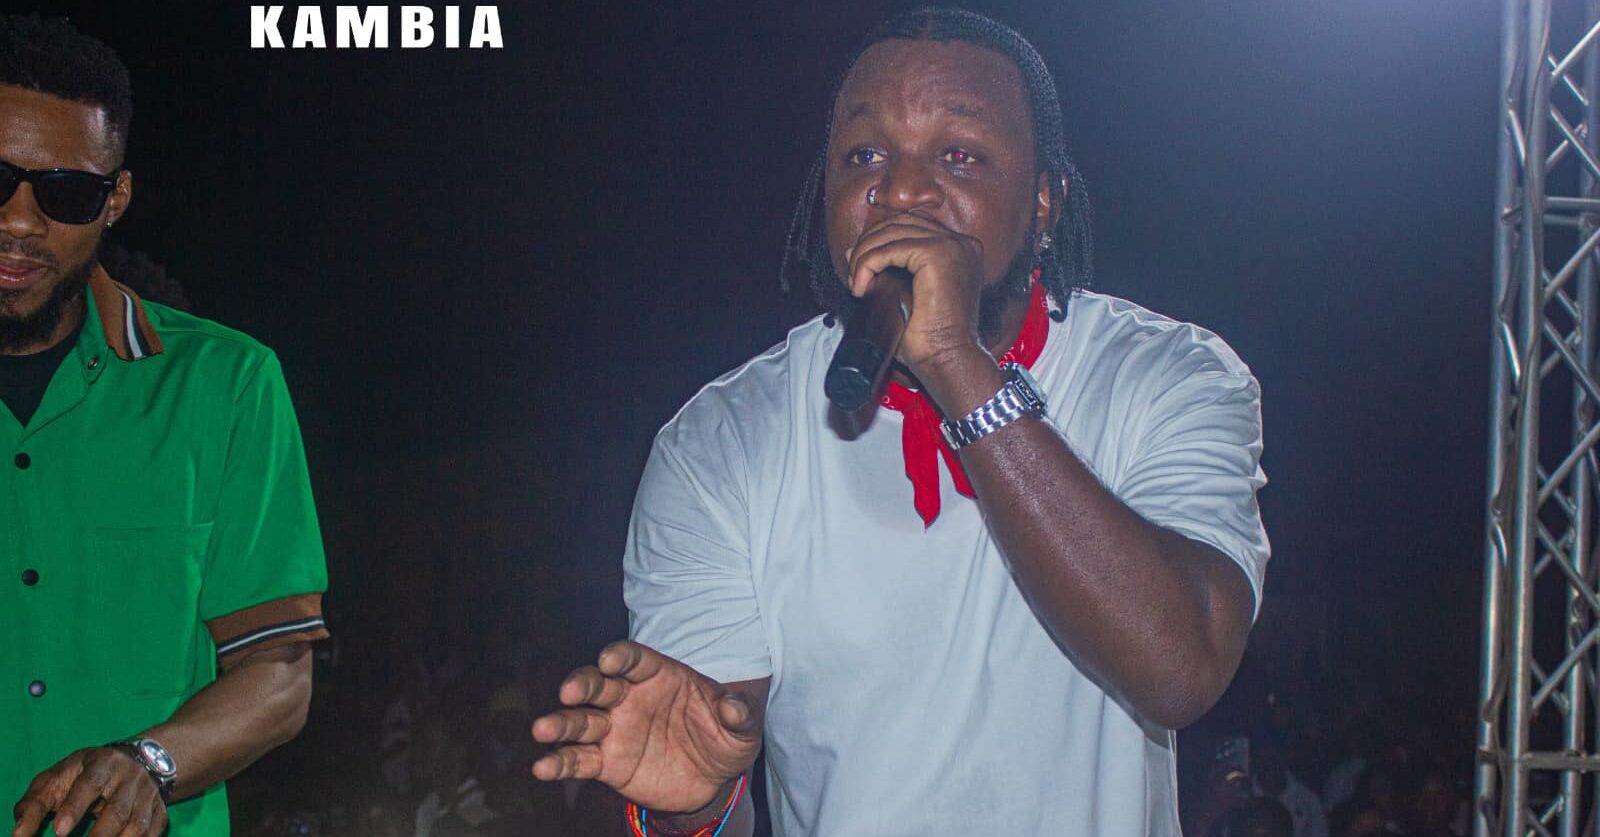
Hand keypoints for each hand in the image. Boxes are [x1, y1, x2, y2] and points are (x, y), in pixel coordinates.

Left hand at [12, 748, 165, 836]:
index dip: (75, 807)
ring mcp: (148, 794)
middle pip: (118, 809)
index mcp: (102, 763)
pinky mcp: (159, 809)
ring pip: (138, 823)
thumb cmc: (83, 774)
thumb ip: (34, 805)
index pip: (90, 783)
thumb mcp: (56, 779)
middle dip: (100, 835)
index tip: (60, 831)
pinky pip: (154, 831)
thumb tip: (18, 835)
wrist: (132, 760)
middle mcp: (130, 777)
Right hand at [530, 641, 761, 813]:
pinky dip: (559, 763)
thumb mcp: (743, 727)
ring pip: (581, 721)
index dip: (620, 657)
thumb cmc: (725, 738)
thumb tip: (734, 706)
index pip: (635, 659)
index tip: (610, 660)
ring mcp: (614, 729)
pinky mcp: (606, 762)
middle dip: (582, 685)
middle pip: (599, 685)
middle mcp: (629, 697)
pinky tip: (543, 768)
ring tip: (542, 729)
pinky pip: (578, 760)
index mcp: (659, 676)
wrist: (713, 779)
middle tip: (568, 692)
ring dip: (561, 724)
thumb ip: (740, 713)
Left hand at [844, 213, 988, 379]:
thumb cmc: (930, 339)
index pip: (909, 226)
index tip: (860, 268)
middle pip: (899, 223)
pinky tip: (862, 287)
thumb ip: (885, 270)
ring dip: (864, 256)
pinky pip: (889, 248)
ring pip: (891, 233)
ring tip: (857, 284)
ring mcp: (952, 246)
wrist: (948, 360)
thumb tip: (852, 250)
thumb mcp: (904, 296)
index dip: (879, 241)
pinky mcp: (938, 255)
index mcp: (959, 250)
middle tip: (855, 276)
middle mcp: (960, 243)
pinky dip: (868, 264)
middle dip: (868, 245)